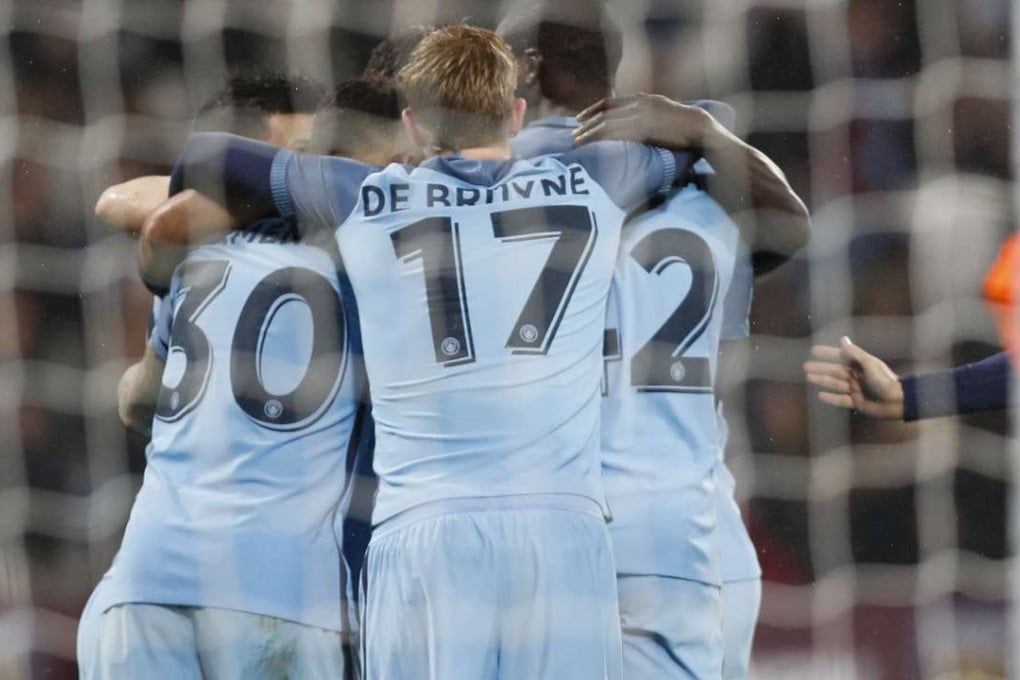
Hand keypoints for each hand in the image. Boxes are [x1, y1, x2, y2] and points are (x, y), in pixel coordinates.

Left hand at [573, 93, 713, 148]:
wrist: (698, 127)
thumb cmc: (682, 122)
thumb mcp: (661, 108)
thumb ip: (644, 110)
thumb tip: (631, 118)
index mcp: (642, 98)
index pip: (610, 102)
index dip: (592, 110)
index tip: (579, 118)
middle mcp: (639, 104)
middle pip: (606, 113)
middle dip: (587, 123)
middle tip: (574, 133)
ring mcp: (642, 116)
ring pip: (609, 123)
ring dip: (591, 133)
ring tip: (578, 141)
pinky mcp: (646, 130)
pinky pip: (620, 134)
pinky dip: (604, 140)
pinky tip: (595, 146)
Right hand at [803, 336, 904, 418]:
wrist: (897, 402)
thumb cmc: (885, 381)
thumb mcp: (870, 364)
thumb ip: (855, 354)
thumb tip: (842, 340)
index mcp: (860, 365)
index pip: (840, 357)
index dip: (827, 353)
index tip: (813, 350)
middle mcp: (856, 376)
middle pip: (834, 371)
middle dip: (820, 368)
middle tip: (805, 366)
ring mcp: (855, 389)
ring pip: (834, 384)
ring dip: (821, 380)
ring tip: (809, 377)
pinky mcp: (856, 402)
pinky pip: (840, 400)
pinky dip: (830, 398)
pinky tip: (820, 395)